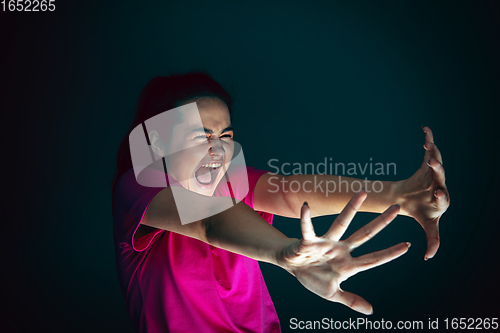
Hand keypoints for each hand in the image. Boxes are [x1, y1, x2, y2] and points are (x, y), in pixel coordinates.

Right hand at [278, 190, 409, 314]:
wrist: (291, 266)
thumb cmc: (312, 276)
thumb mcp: (332, 293)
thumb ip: (351, 300)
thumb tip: (371, 312)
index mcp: (347, 264)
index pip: (373, 259)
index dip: (390, 253)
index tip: (408, 245)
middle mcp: (340, 249)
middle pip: (364, 234)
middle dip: (381, 222)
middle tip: (397, 207)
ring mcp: (325, 243)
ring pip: (341, 223)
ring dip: (351, 208)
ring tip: (363, 192)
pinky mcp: (308, 241)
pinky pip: (307, 229)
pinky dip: (305, 218)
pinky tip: (306, 207)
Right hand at [396, 126, 449, 259]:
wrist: (414, 200)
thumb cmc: (422, 213)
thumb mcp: (429, 226)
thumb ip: (433, 240)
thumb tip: (429, 258)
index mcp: (442, 199)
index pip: (444, 196)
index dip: (441, 194)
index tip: (437, 193)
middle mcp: (440, 183)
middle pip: (442, 175)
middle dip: (438, 169)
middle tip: (433, 164)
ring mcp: (434, 172)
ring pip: (436, 160)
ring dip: (433, 152)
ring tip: (428, 145)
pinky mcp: (428, 164)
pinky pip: (430, 149)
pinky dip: (429, 139)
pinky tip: (425, 129)